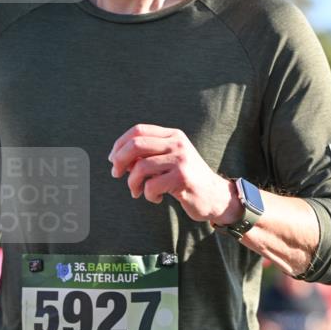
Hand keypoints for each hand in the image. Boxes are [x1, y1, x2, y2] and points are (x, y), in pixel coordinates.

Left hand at [108, 124, 242, 223]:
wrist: (217, 197)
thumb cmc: (188, 181)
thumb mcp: (169, 163)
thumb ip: (148, 157)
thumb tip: (120, 160)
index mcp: (173, 136)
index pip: (138, 130)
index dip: (120, 144)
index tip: (113, 160)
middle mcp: (177, 144)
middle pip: (136, 145)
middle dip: (119, 160)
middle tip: (116, 174)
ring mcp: (180, 160)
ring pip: (140, 167)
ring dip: (133, 183)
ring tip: (137, 192)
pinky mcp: (182, 178)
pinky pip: (151, 186)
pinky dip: (148, 195)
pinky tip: (157, 199)